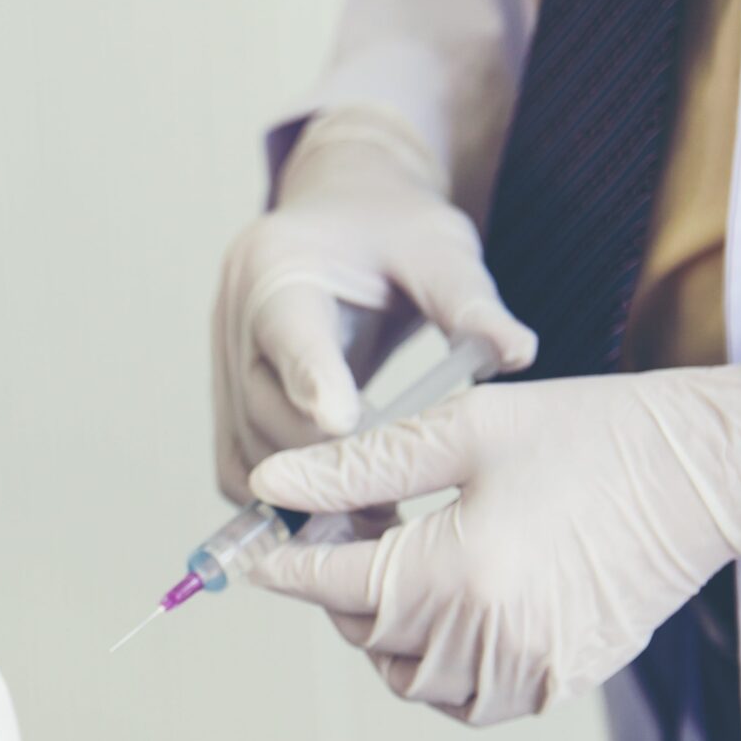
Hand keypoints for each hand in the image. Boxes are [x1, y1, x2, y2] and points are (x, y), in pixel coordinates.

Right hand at [212, 107, 536, 501]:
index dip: (312, 382)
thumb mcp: (440, 250)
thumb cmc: (394, 231)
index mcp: (280, 264)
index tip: (342, 428)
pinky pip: (238, 460)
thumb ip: (470, 302)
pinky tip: (337, 513)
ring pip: (246, 447)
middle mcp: (236, 313)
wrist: (348, 218)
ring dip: (301, 492)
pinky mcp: (229, 396)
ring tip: (373, 522)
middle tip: (391, 503)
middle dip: (323, 461)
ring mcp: (224, 358)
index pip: (288, 331)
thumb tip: (516, 352)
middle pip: (264, 406)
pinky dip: (280, 495)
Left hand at [244, 366, 740, 724]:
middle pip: (365, 634)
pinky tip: (448, 609)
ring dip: (387, 632)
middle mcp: (488, 640)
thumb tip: (269, 483)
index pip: (331, 585)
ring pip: (410, 678)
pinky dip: (440, 667)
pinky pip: (468, 699)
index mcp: (456, 575)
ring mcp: (528, 671)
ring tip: (401, 565)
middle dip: (340, 589)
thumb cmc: (590, 434)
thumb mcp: (465, 431)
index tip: (257, 550)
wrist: (711, 472)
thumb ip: (358, 466)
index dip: (285, 565)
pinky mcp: (561, 683)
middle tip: (347, 533)